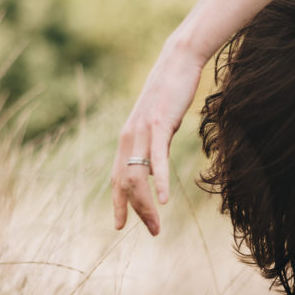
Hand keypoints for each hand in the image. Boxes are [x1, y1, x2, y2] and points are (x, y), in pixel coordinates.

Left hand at [111, 38, 204, 234]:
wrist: (178, 61)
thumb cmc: (172, 90)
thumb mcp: (160, 121)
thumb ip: (154, 142)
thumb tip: (156, 161)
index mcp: (128, 138)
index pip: (117, 178)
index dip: (117, 203)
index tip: (119, 226)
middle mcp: (128, 137)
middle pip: (125, 183)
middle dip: (135, 212)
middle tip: (151, 232)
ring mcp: (141, 132)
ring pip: (137, 176)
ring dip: (146, 205)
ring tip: (156, 225)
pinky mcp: (158, 124)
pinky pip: (157, 159)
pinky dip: (160, 181)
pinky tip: (164, 200)